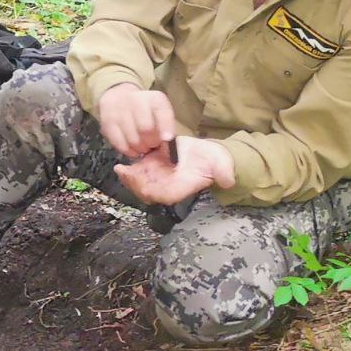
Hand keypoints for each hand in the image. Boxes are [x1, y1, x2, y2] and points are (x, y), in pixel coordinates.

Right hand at [97, 83, 175, 156]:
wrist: (118, 98)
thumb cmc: (145, 110)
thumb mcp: (159, 112)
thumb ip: (165, 126)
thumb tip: (166, 142)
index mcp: (154, 98)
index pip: (162, 113)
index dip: (166, 128)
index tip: (167, 139)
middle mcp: (136, 101)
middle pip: (146, 128)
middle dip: (151, 142)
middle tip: (152, 146)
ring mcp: (119, 111)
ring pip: (133, 139)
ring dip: (139, 148)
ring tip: (142, 147)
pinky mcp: (107, 122)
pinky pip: (119, 143)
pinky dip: (127, 150)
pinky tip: (132, 149)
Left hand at [114, 136, 235, 204]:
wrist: (209, 154)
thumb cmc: (215, 161)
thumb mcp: (222, 165)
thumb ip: (224, 173)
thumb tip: (229, 180)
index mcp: (179, 189)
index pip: (161, 195)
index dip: (150, 190)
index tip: (142, 184)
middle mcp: (165, 186)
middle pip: (145, 190)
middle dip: (134, 184)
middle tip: (124, 173)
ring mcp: (157, 177)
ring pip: (139, 182)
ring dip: (129, 177)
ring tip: (121, 168)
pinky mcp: (152, 167)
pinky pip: (138, 171)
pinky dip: (129, 169)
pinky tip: (123, 163)